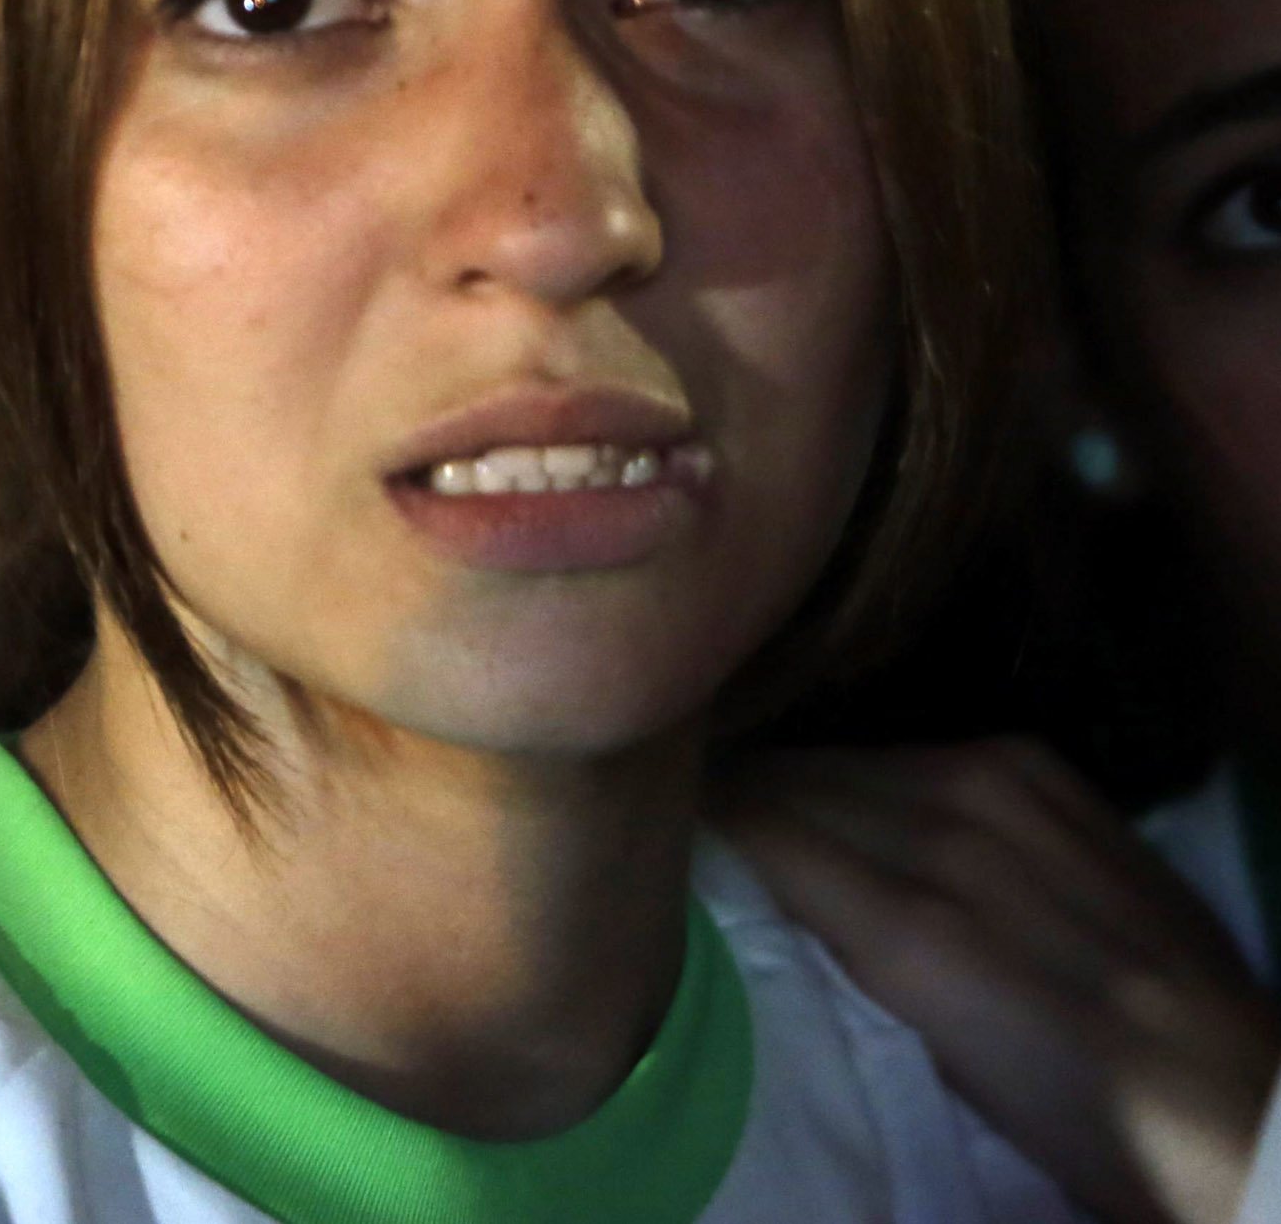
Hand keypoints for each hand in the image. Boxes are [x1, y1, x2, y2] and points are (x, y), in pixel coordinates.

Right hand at [721, 741, 1280, 1223]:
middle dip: (720, 801)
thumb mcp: (926, 1055)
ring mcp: (1002, 786)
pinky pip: (913, 747)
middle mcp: (951, 831)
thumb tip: (725, 882)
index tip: (634, 847)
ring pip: (839, 756)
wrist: (1227, 1100)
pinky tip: (853, 804)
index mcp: (910, 925)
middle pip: (780, 779)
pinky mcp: (1040, 767)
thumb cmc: (1065, 1110)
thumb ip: (828, 955)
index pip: (742, 825)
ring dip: (784, 782)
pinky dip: (867, 772)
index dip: (679, 830)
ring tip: (742, 816)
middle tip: (667, 833)